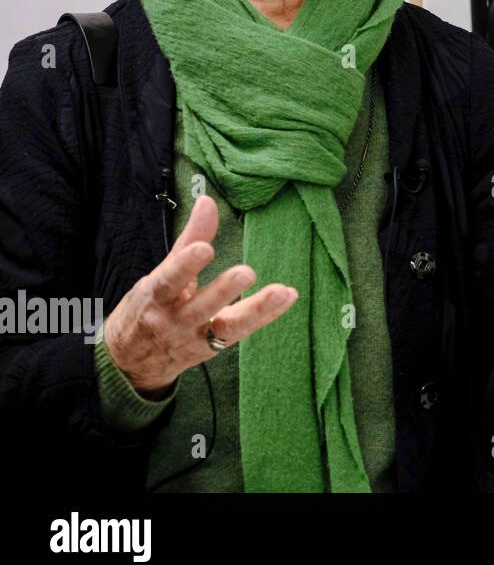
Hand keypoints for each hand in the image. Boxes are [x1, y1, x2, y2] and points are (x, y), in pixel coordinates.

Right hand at [101, 196, 297, 396]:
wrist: (132, 362)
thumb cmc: (147, 309)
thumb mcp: (158, 276)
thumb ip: (188, 241)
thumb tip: (207, 201)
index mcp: (155, 297)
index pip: (169, 280)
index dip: (185, 265)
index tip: (203, 248)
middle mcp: (173, 321)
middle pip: (200, 307)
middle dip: (222, 292)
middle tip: (245, 273)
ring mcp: (195, 338)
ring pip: (227, 326)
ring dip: (256, 309)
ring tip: (281, 291)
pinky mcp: (213, 348)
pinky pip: (242, 331)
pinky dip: (266, 315)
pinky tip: (288, 297)